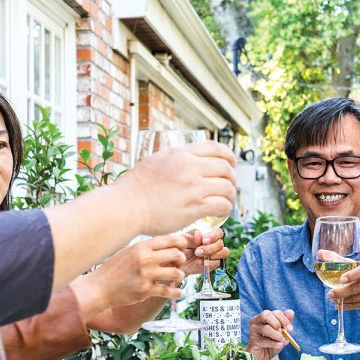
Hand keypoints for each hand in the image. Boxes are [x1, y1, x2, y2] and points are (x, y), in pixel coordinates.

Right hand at [71, 234, 189, 321]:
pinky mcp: (145, 290)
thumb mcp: (129, 252)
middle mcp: (145, 259)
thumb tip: (166, 245)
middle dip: (182, 259)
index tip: (183, 247)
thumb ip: (146, 248)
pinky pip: (168, 291)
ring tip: (177, 277)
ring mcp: (146, 275)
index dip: (181, 242)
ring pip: (176, 273)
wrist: (100, 287)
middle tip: (179, 264)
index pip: (170, 239)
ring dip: (180, 275)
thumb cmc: (114, 269)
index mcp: (141, 247)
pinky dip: (176, 292)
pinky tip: (177, 292)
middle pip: (176, 254)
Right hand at [115, 141, 236, 234]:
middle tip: (230, 186)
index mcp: (181, 153)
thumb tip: (190, 158)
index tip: (231, 165)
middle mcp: (190, 168)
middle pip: (226, 168)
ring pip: (227, 187)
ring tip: (227, 201)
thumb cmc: (137, 186)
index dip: (229, 157)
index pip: (216, 148)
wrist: (127, 206)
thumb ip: (176, 158)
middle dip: (232, 178)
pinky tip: (222, 211)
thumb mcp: (157, 160)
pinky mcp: (193, 208)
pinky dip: (226, 208)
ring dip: (231, 195)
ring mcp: (193, 188)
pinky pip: (221, 205)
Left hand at [182, 228, 229, 273]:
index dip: (214, 236)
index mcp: (208, 235)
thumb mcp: (183, 239)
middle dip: (210, 248)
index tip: (204, 240)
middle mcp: (214, 243)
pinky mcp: (213, 264)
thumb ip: (192, 236)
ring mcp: (215, 254)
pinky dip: (208, 263)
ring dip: (212, 254)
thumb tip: (200, 234)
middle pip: (221, 243)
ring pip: (224, 252)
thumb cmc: (181, 248)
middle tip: (197, 252)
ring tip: (198, 256)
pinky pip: (217, 263)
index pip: (218, 232)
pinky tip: (198, 262)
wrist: (177, 262)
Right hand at [247, 309, 294, 359]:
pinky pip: (264, 340)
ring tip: (283, 341)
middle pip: (267, 315)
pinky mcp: (252, 340)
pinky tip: (278, 345)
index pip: (275, 312)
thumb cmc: (271, 343)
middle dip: (278, 323)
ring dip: (277, 336)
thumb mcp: (281, 333)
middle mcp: (257, 320)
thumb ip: (285, 323)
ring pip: (266, 328)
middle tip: (284, 332)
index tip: (290, 329)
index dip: (284, 320)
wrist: (262, 357)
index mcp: (264, 316)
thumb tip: (291, 312)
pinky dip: (273, 343)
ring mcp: (253, 330)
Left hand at [329, 261, 359, 310]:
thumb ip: (336, 259)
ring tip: (333, 299)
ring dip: (344, 300)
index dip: (352, 275)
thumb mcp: (353, 265)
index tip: (341, 280)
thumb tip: (319, 253)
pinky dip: (349, 306)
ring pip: (358, 298)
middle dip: (342, 292)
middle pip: (358, 287)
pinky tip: (340, 305)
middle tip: (330, 294)